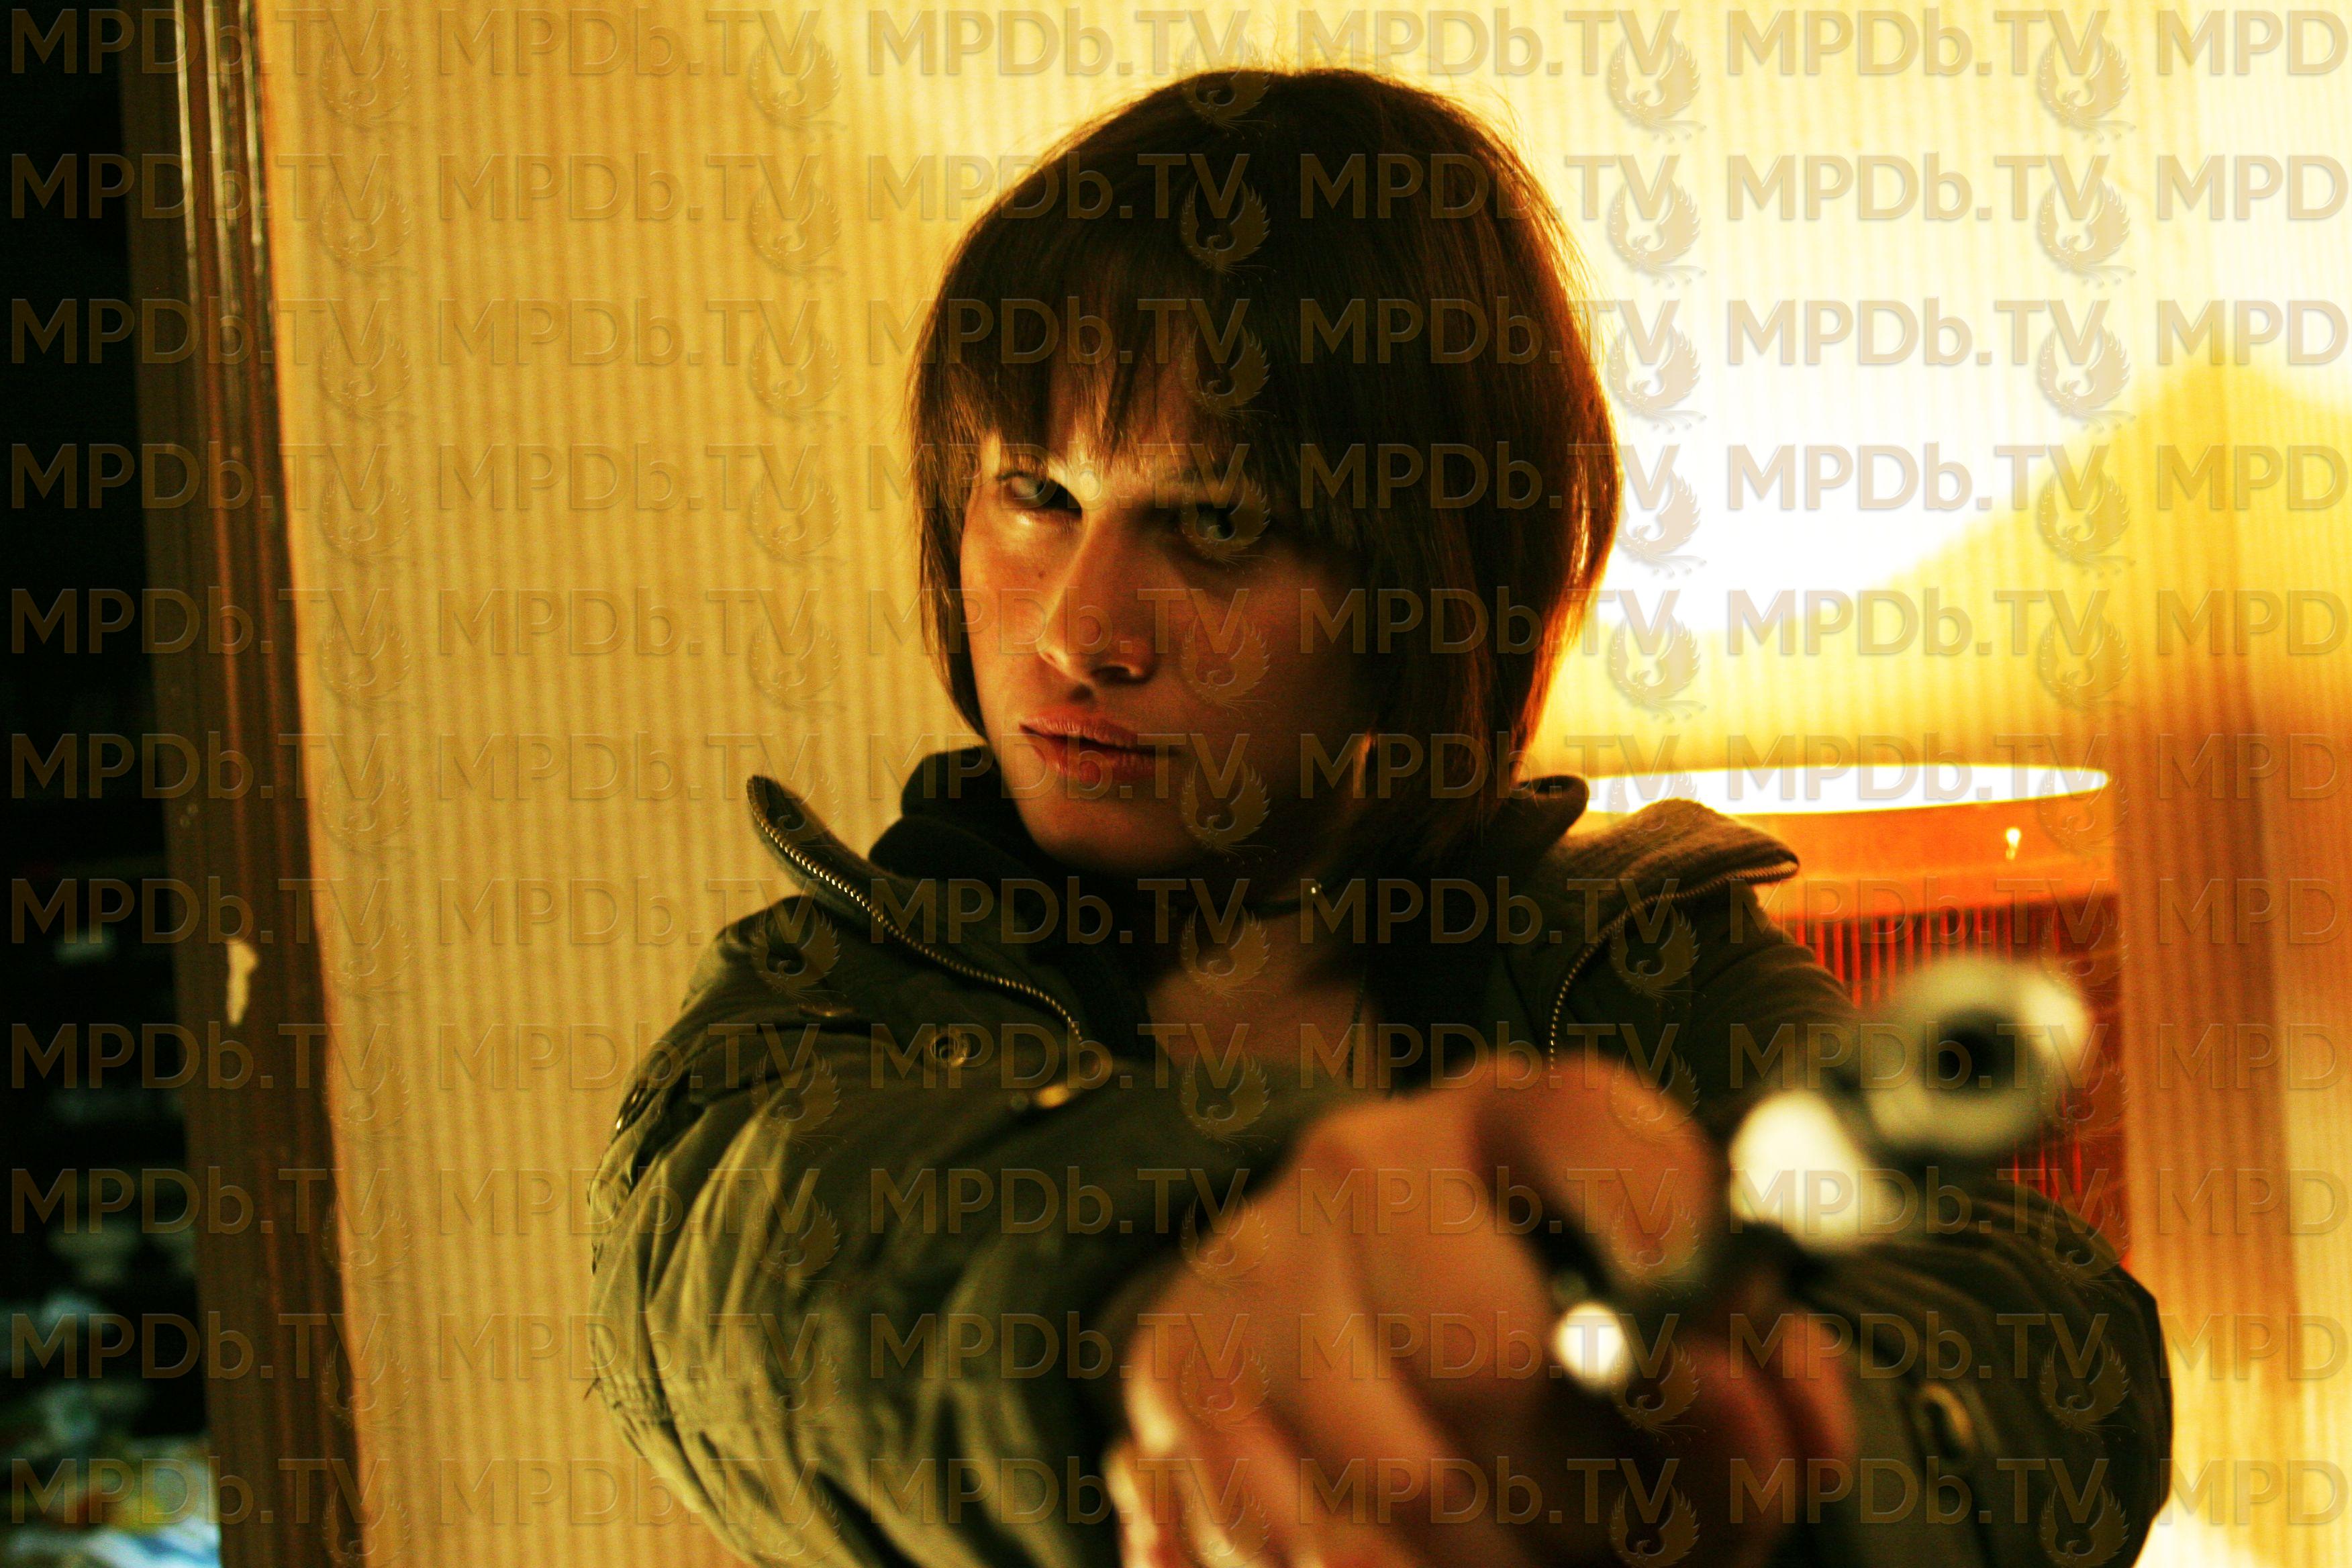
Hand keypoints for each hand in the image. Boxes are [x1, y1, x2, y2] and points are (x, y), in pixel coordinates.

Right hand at [1109, 1050, 1858, 1567]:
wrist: (1300, 1296)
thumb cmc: (1515, 1308)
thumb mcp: (1635, 1302)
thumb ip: (1741, 1357)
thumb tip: (1775, 1412)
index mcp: (1502, 1117)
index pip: (1594, 1137)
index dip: (1680, 1259)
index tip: (1745, 1383)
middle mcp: (1363, 1167)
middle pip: (1491, 1360)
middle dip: (1596, 1499)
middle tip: (1636, 1539)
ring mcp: (1255, 1270)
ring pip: (1401, 1486)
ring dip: (1504, 1560)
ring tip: (1541, 1555)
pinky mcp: (1177, 1377)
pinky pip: (1303, 1541)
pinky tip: (1436, 1556)